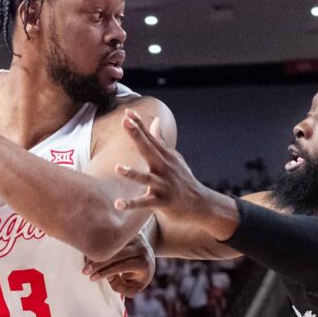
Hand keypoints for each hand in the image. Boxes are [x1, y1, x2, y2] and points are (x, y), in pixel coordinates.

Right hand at [83, 230, 155, 296]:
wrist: (147, 258)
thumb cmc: (137, 276)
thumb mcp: (132, 287)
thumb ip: (120, 286)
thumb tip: (108, 276)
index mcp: (144, 263)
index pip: (123, 266)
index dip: (106, 272)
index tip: (91, 278)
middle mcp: (141, 248)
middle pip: (117, 253)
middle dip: (99, 262)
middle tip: (84, 271)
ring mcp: (136, 238)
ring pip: (113, 244)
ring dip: (97, 252)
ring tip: (85, 263)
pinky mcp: (128, 232)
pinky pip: (112, 237)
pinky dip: (100, 245)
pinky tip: (89, 252)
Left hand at [114, 110, 213, 225]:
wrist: (199, 204)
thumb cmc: (182, 179)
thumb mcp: (173, 158)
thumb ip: (160, 140)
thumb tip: (155, 120)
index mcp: (165, 156)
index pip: (150, 137)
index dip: (139, 125)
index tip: (127, 112)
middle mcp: (164, 168)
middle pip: (148, 150)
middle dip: (137, 136)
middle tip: (125, 122)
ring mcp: (163, 185)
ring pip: (146, 178)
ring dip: (132, 173)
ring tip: (118, 167)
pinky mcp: (161, 202)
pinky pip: (144, 203)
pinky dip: (131, 204)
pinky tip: (118, 204)